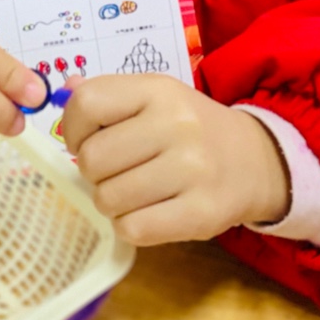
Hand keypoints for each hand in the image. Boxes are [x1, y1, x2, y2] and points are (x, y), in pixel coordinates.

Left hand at [61, 74, 289, 245]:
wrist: (255, 160)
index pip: (87, 104)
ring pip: (109, 199)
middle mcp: (176, 125)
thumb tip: (64, 91)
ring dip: (112, 201)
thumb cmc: (190, 128)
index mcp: (158, 90)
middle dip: (93, 172)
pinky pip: (134, 228)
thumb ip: (108, 95)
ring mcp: (193, 170)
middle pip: (93, 160)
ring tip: (134, 191)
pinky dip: (131, 225)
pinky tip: (148, 212)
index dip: (73, 129)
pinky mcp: (202, 213)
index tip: (85, 141)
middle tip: (115, 171)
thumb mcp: (155, 97)